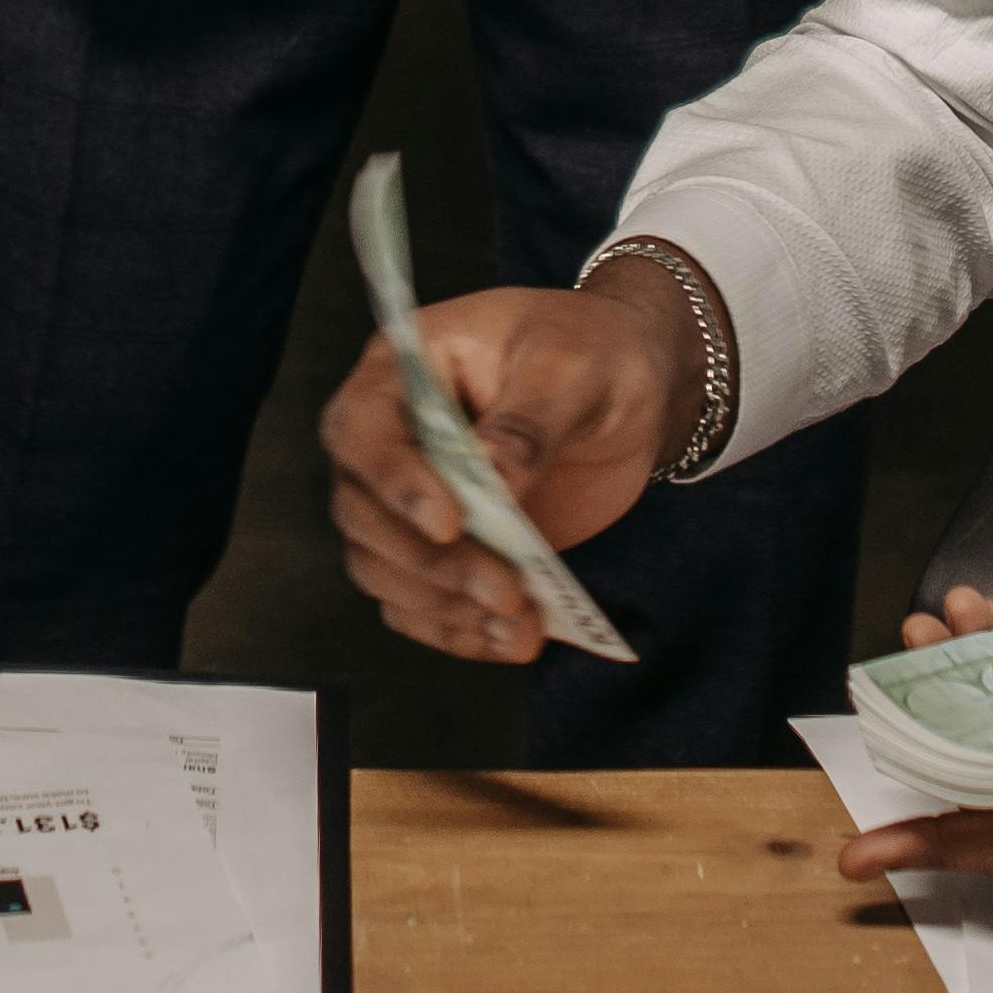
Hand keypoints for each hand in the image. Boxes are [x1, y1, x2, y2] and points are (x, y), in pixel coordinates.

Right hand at [317, 275, 688, 662]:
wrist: (631, 392)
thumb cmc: (594, 351)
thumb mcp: (572, 365)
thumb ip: (531, 420)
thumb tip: (492, 479)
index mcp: (403, 369)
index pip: (361, 431)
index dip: (395, 482)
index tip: (452, 523)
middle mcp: (391, 437)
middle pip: (365, 514)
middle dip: (433, 563)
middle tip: (507, 590)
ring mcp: (412, 499)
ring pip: (383, 567)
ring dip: (443, 608)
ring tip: (518, 627)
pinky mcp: (445, 548)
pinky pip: (417, 602)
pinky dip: (455, 631)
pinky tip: (508, 641)